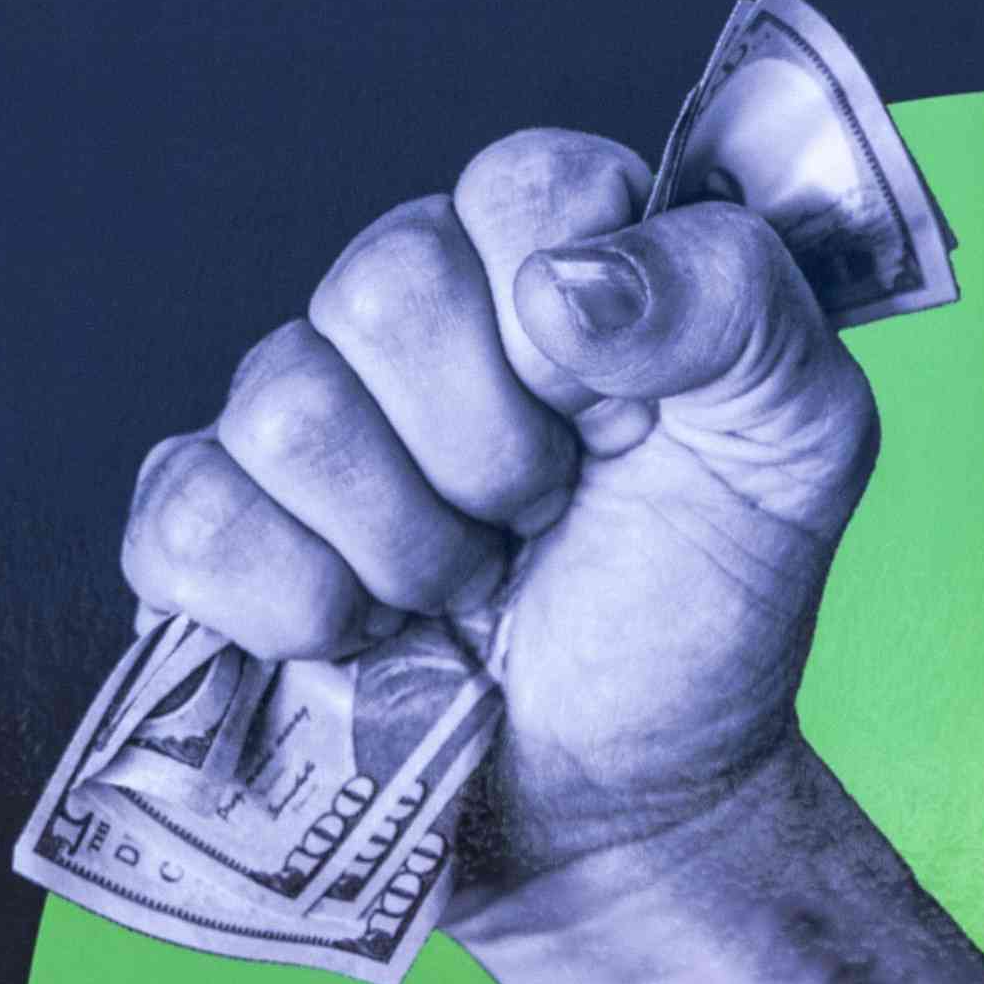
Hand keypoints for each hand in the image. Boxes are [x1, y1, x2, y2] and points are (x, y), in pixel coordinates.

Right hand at [114, 127, 983, 983]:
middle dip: (490, 449)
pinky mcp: (206, 530)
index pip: (520, 181)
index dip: (568, 312)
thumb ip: (736, 304)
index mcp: (551, 251)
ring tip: (469, 586)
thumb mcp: (796, 445)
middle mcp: (411, 310)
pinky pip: (188, 520)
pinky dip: (296, 608)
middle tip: (542, 516)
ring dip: (407, 543)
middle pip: (381, 284)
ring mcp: (293, 417)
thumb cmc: (705, 608)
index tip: (620, 417)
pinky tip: (368, 635)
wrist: (624, 802)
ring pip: (286, 410)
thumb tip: (564, 279)